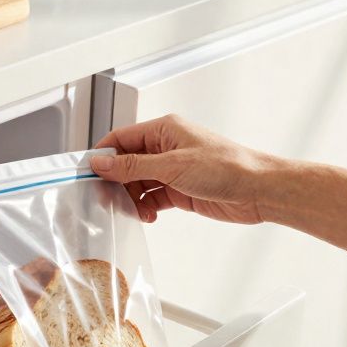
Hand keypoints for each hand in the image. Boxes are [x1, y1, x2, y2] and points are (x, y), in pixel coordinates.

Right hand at [93, 114, 278, 224]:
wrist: (258, 190)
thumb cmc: (226, 167)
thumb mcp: (172, 165)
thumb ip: (132, 166)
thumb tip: (101, 162)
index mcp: (164, 130)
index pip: (120, 139)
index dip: (102, 156)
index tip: (87, 174)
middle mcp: (166, 148)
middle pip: (126, 163)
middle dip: (115, 182)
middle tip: (106, 200)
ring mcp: (172, 170)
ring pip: (137, 183)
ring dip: (131, 199)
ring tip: (133, 212)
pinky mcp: (179, 190)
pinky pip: (151, 199)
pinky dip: (145, 208)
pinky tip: (148, 216)